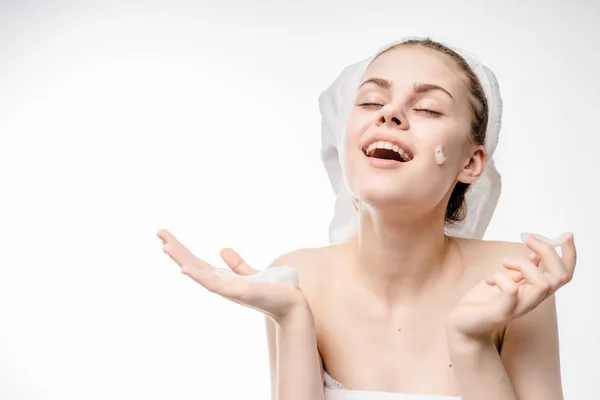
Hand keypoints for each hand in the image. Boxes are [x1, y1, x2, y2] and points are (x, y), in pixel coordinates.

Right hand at [157, 229, 308, 323]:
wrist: (292, 305)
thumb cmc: (273, 291)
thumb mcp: (251, 274)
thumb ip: (237, 265)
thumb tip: (222, 250)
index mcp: (223, 279)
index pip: (197, 262)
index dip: (181, 251)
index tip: (165, 236)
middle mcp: (221, 285)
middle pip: (193, 264)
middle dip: (176, 250)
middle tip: (159, 232)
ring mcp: (227, 289)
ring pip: (198, 273)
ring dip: (181, 260)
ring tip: (165, 246)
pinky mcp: (237, 292)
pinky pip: (214, 284)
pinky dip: (198, 276)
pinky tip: (185, 268)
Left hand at [446, 233, 576, 339]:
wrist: (463, 323)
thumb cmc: (483, 301)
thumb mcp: (505, 280)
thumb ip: (521, 271)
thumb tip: (535, 254)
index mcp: (534, 290)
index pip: (564, 274)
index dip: (570, 255)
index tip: (565, 235)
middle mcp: (532, 300)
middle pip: (560, 277)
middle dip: (549, 252)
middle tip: (527, 239)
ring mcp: (518, 307)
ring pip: (542, 285)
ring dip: (523, 264)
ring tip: (504, 262)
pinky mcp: (501, 312)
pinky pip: (511, 292)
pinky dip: (502, 278)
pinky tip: (489, 280)